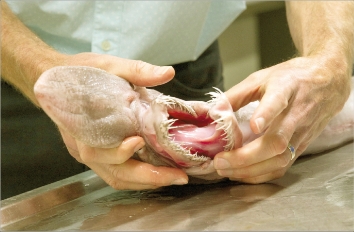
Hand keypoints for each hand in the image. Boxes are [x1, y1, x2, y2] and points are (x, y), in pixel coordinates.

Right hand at [54, 53, 187, 189]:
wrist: (57, 79)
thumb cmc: (81, 73)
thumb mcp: (109, 66)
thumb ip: (137, 71)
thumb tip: (167, 72)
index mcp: (83, 124)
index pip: (97, 150)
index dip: (119, 152)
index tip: (139, 142)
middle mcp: (85, 146)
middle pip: (113, 172)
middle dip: (147, 177)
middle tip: (178, 176)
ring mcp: (90, 154)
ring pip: (116, 178)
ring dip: (145, 182)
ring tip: (172, 178)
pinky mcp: (98, 156)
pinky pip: (117, 173)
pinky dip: (138, 177)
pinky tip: (158, 173)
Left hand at [214, 56, 350, 182]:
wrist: (328, 82)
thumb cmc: (290, 78)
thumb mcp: (261, 78)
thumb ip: (236, 94)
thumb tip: (214, 111)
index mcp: (285, 89)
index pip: (277, 101)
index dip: (266, 114)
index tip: (253, 125)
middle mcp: (296, 114)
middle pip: (276, 142)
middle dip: (246, 157)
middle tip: (220, 161)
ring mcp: (301, 133)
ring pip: (280, 159)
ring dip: (251, 170)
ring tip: (225, 170)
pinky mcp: (302, 146)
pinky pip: (283, 166)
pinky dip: (261, 174)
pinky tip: (242, 174)